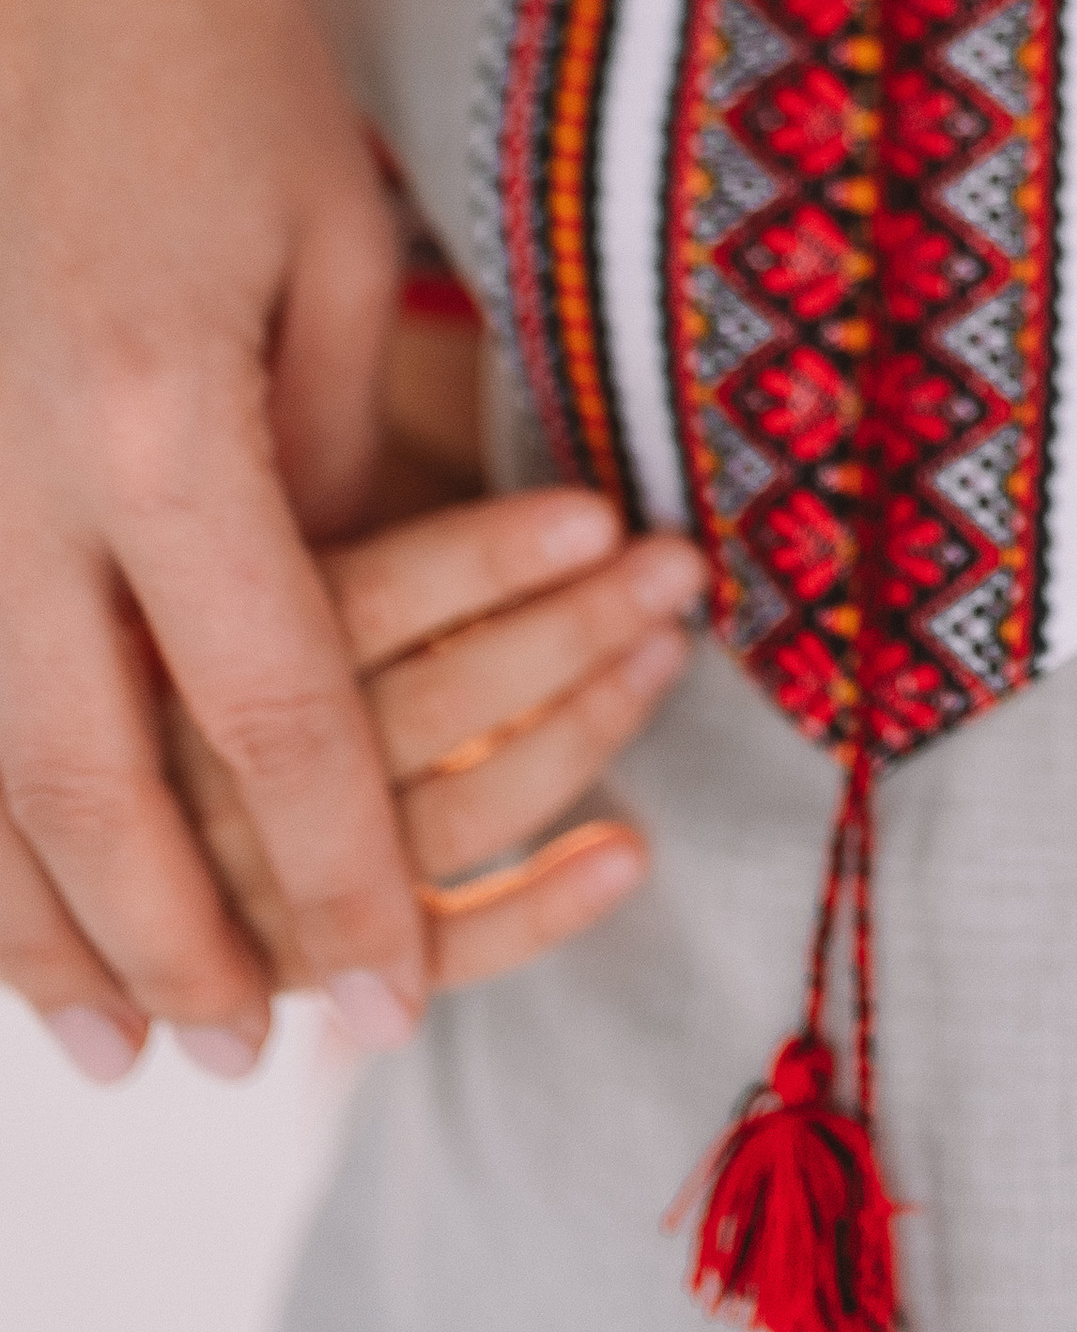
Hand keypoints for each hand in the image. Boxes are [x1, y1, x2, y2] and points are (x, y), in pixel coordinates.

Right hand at [167, 495, 702, 1022]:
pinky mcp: (277, 965)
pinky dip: (534, 910)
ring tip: (666, 651)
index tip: (598, 516)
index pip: (355, 609)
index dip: (483, 562)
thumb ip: (287, 446)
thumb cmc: (145, 565)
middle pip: (423, 711)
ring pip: (440, 822)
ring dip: (576, 736)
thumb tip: (391, 366)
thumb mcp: (190, 495)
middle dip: (568, 634)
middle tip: (676, 564)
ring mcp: (236, 885)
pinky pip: (429, 957)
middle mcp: (195, 778)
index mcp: (174, 657)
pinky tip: (630, 851)